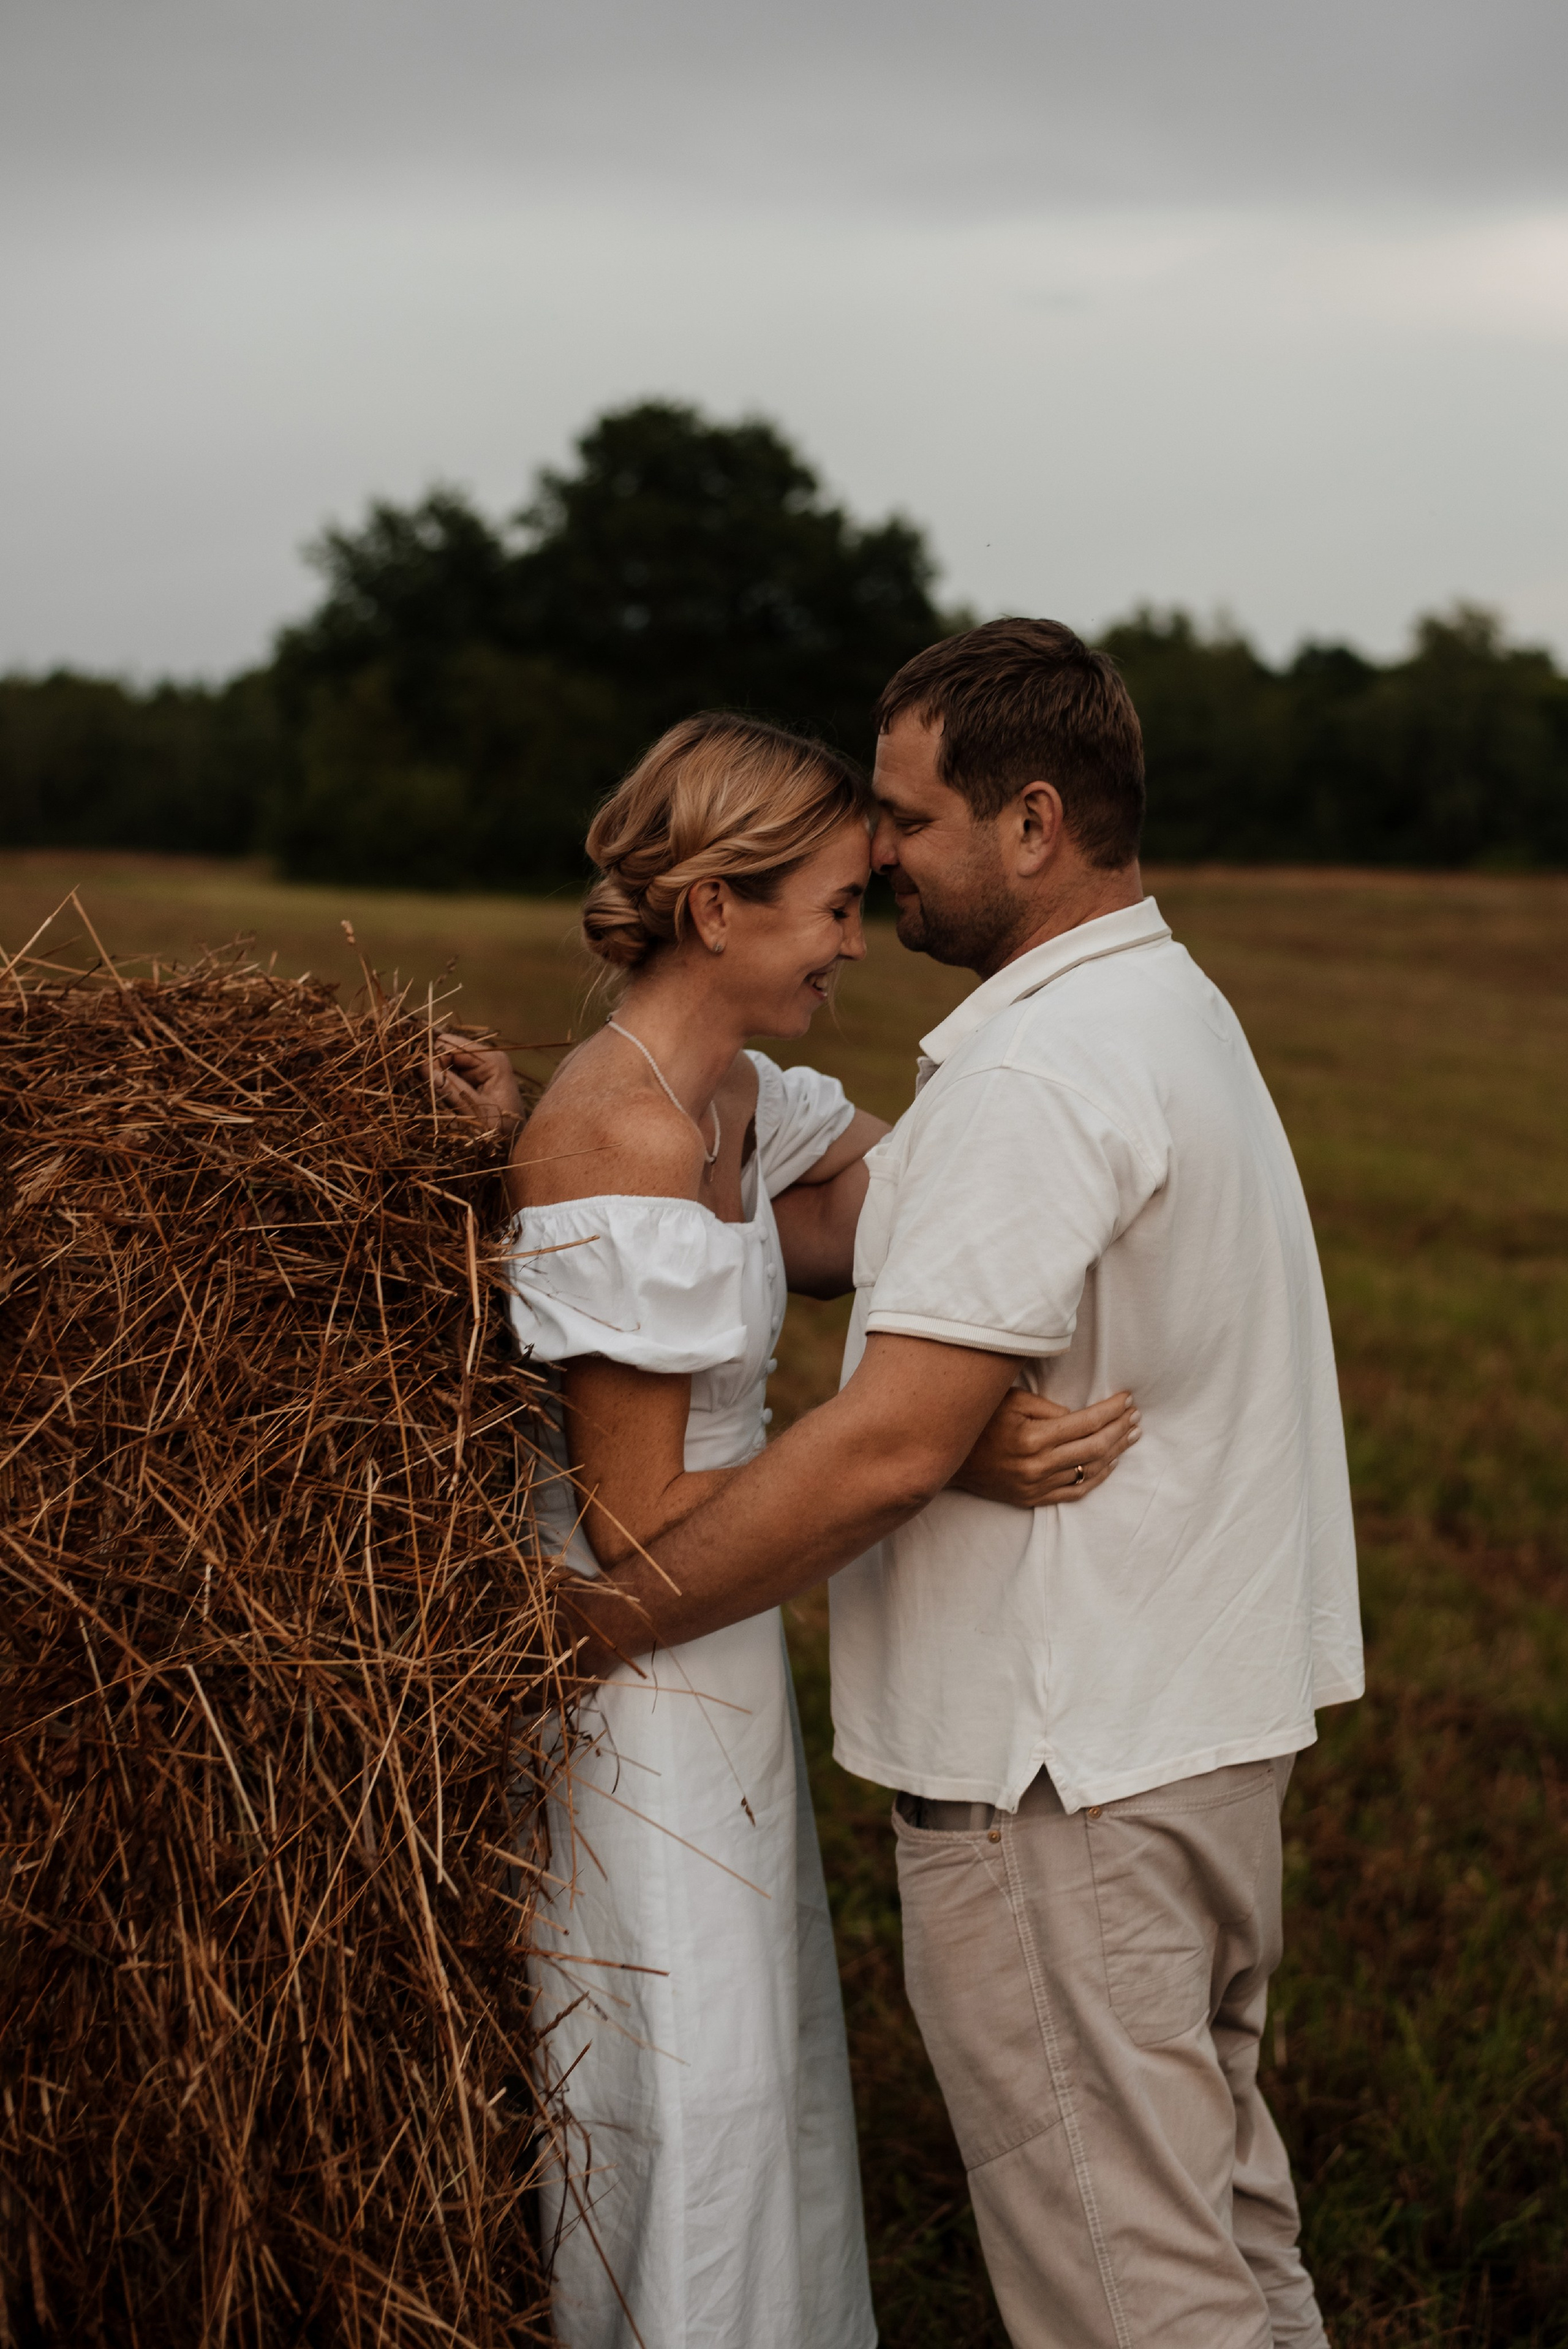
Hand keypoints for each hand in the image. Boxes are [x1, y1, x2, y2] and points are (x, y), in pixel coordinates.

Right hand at [429, 1036, 526, 1136]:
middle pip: (446, 1052)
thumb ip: (450, 1089)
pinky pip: (448, 1077)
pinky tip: (443, 1101)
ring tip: (438, 1100)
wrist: (513, 1148)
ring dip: (436, 1080)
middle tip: (430, 1092)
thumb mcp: (475, 1112)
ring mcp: (478, 1069)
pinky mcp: (472, 1081)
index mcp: (493, 1060)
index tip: (427, 1081)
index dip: (434, 1059)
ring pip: (444, 1065)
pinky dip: (441, 1087)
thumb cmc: (501, 1132)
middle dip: (434, 1069)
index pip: (451, 1045)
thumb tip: (423, 1066)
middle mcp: (485, 1059)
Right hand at [950, 1388, 1138, 1508]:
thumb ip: (1047, 1408)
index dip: (1111, 1411)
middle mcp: (1037, 1465)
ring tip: (1131, 1436)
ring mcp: (1036, 1486)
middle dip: (1120, 1430)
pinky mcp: (1032, 1498)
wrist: (948, 1459)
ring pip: (1089, 1470)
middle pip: (1094, 1447)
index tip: (1128, 1399)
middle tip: (1136, 1417)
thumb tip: (1079, 1417)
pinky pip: (1075, 1491)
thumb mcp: (1010, 1401)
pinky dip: (1097, 1477)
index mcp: (1033, 1438)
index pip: (1086, 1423)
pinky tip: (1110, 1463)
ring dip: (1115, 1452)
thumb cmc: (979, 1422)